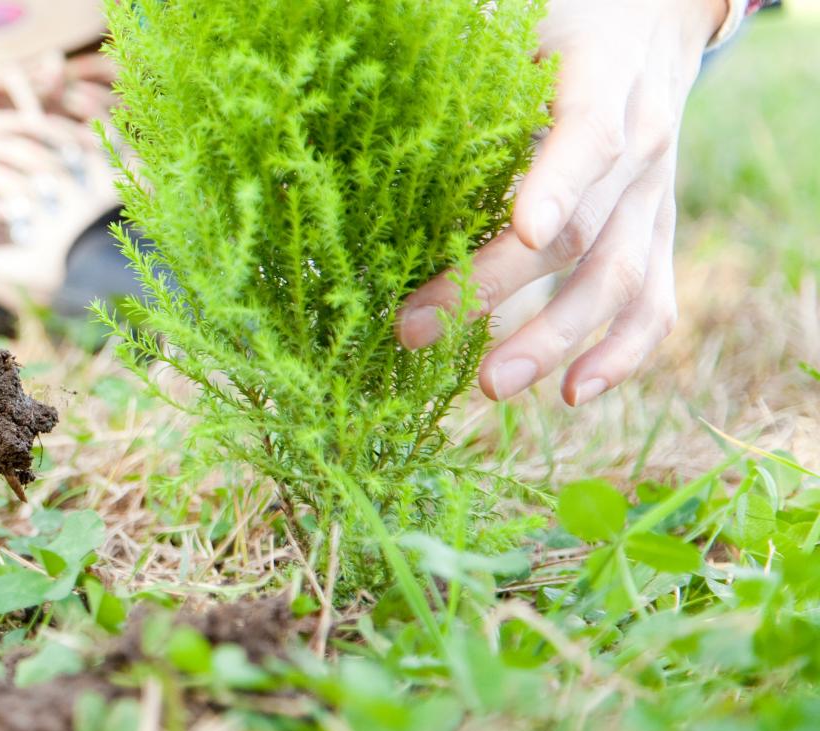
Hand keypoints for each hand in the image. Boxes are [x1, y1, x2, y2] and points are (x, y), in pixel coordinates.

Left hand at [399, 0, 727, 405]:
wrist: (648, 25)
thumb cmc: (554, 29)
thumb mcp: (514, 24)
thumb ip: (461, 58)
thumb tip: (371, 78)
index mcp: (603, 84)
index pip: (588, 138)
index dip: (557, 184)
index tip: (524, 229)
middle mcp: (642, 149)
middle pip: (579, 233)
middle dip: (496, 289)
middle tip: (416, 330)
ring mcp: (653, 200)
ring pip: (617, 282)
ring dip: (553, 341)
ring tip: (488, 384)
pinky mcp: (656, 236)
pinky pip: (653, 306)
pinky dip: (620, 356)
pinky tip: (570, 396)